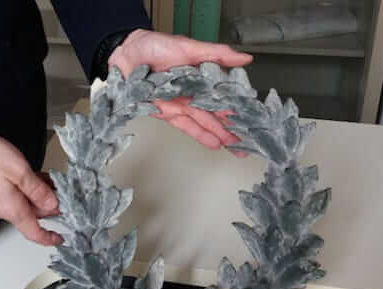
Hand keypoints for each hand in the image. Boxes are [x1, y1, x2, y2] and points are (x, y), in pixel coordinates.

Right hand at [0, 129, 62, 245]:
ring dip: (37, 195)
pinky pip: (12, 196)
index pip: (35, 233)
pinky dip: (25, 189)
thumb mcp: (20, 172)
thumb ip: (38, 191)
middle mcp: (1, 210)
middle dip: (48, 207)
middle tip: (62, 194)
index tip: (61, 238)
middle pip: (32, 216)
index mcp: (12, 210)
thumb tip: (53, 205)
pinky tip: (30, 177)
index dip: (50, 237)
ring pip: (22, 203)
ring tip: (49, 181)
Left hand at [108, 29, 252, 155]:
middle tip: (251, 140)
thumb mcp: (189, 47)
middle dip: (235, 126)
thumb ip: (216, 54)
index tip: (255, 116)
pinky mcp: (169, 113)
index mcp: (203, 76)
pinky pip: (187, 127)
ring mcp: (183, 104)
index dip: (241, 105)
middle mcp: (195, 92)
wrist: (126, 55)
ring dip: (222, 134)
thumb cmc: (154, 46)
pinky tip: (215, 144)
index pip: (227, 94)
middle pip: (219, 112)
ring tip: (237, 147)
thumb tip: (244, 58)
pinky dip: (201, 136)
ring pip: (206, 122)